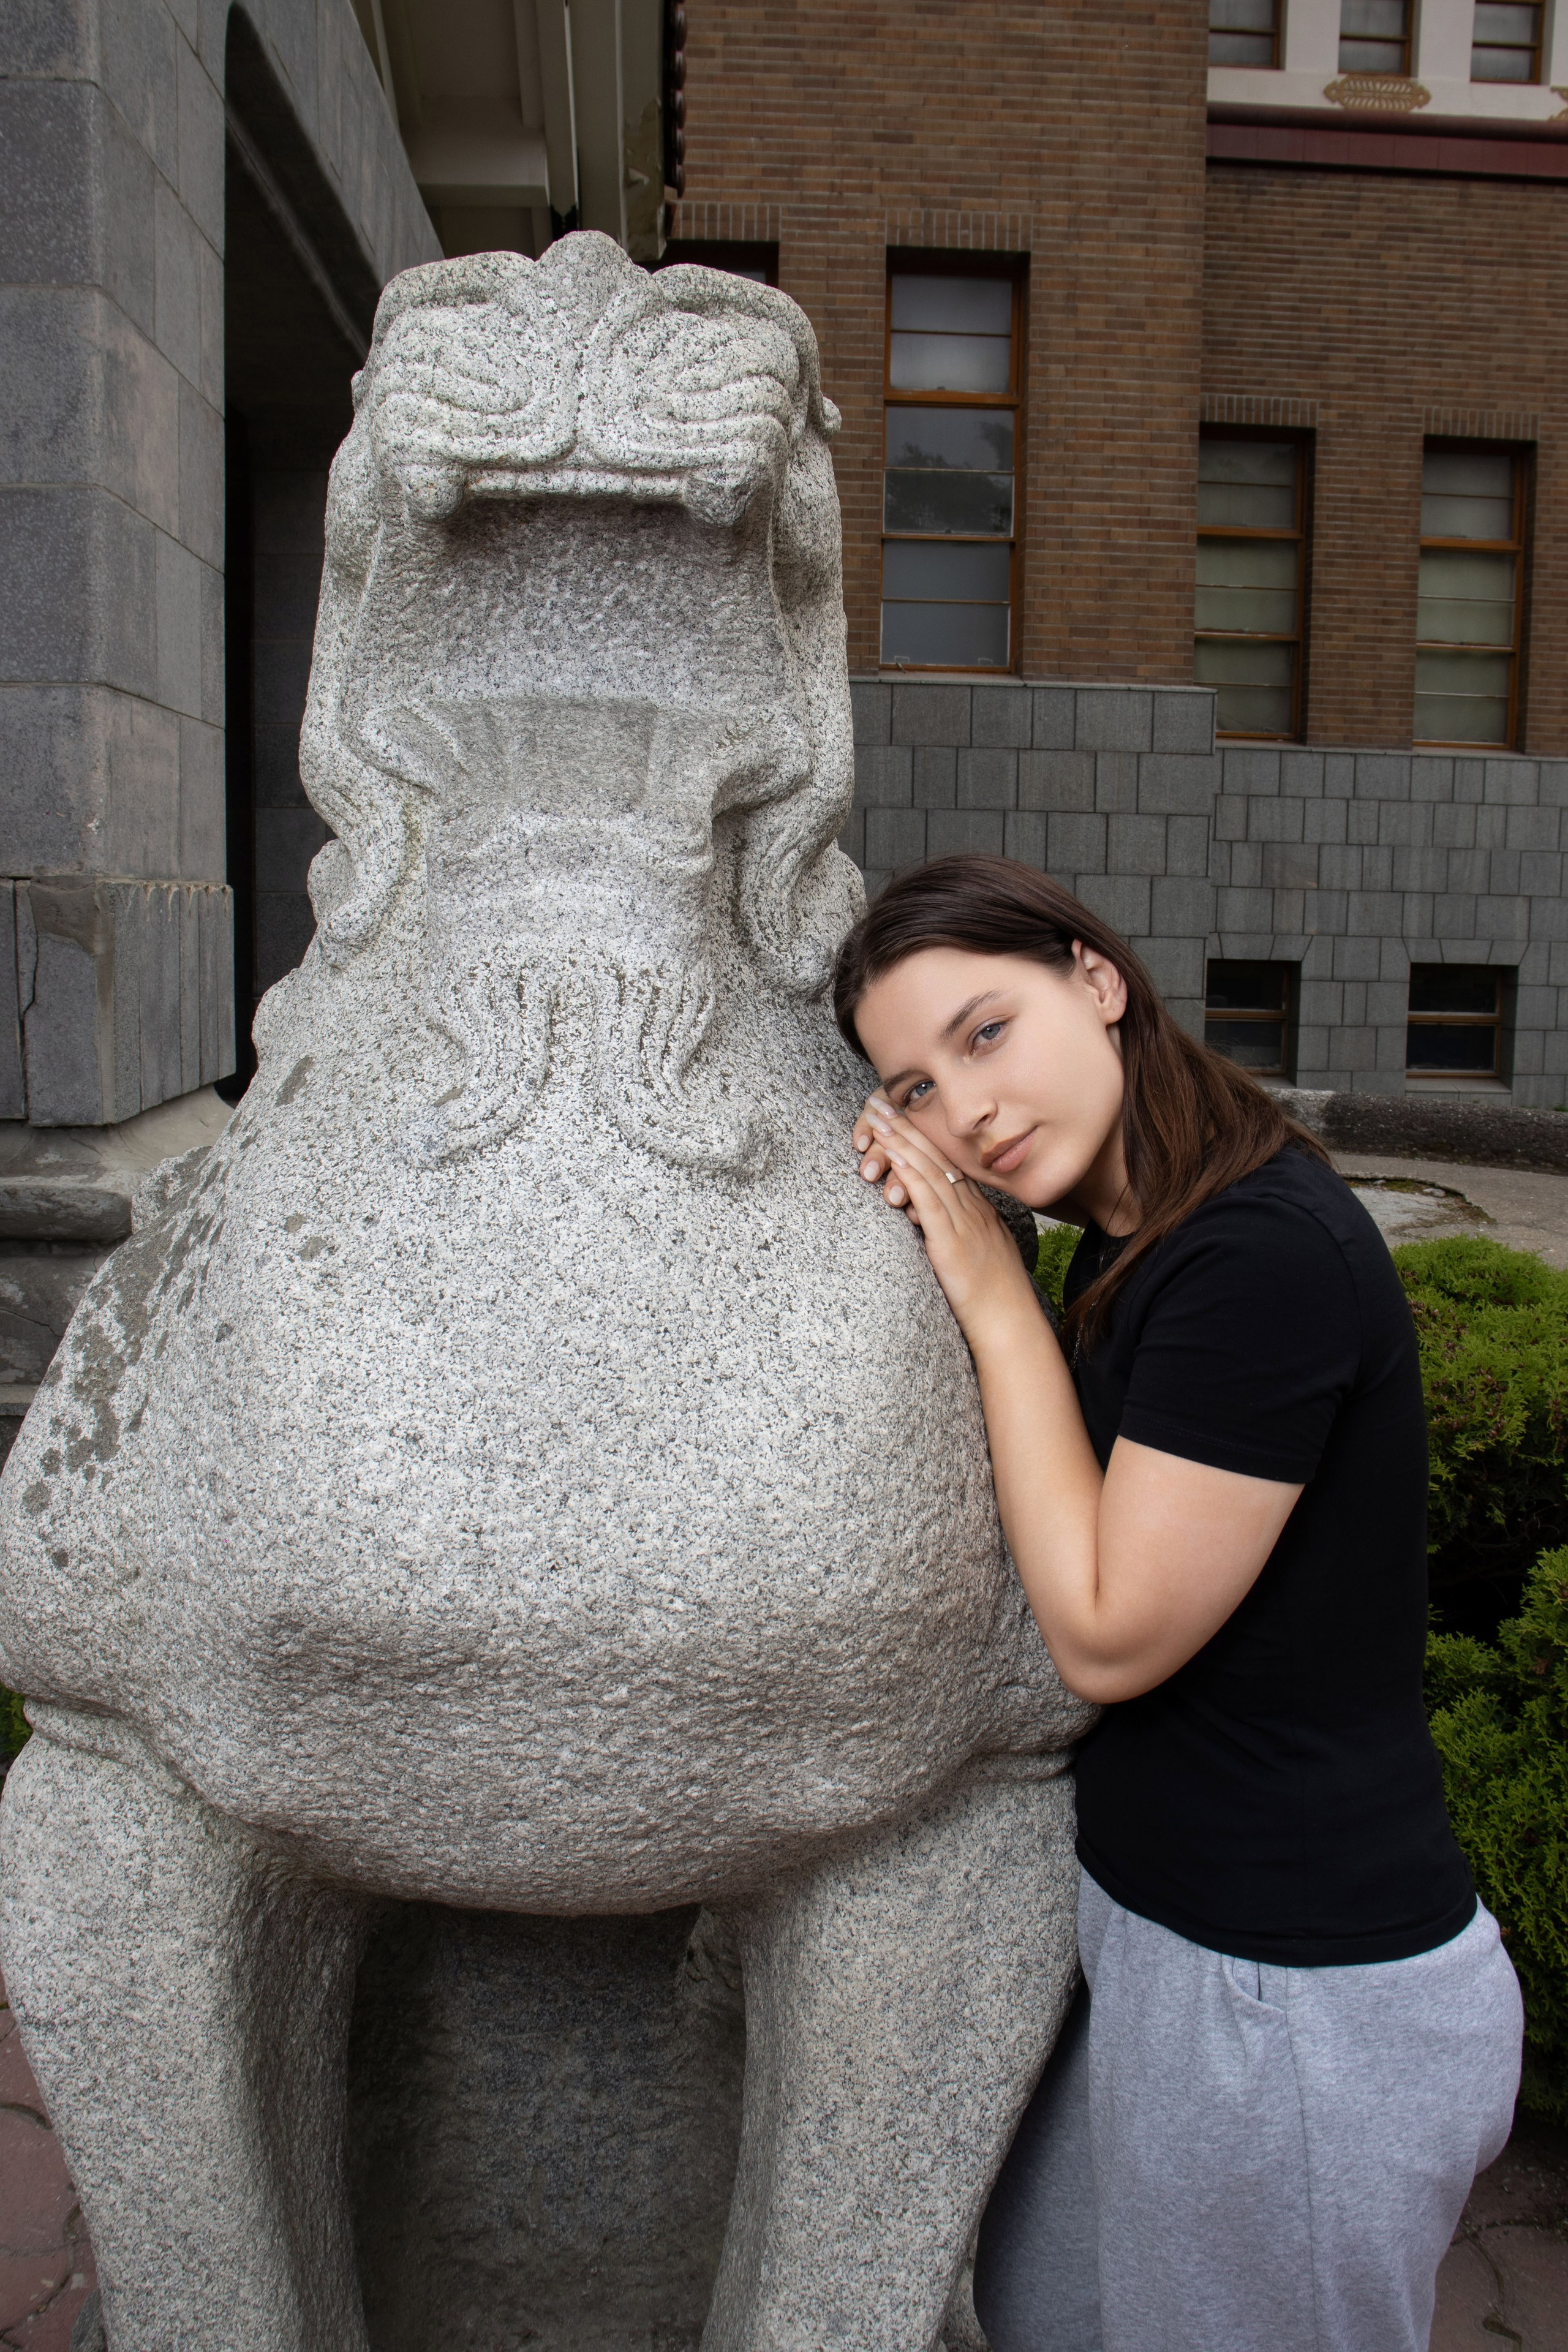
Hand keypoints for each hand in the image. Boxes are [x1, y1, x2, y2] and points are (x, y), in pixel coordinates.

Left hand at [851, 1094, 1038, 1351]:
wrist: (1009, 1322)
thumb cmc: (994, 1297)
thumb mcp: (979, 1255)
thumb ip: (961, 1233)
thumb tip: (938, 1224)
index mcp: (978, 1209)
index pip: (946, 1162)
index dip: (921, 1135)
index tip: (899, 1113)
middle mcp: (971, 1208)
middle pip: (935, 1157)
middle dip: (906, 1126)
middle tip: (880, 1100)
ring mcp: (963, 1222)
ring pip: (929, 1172)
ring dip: (901, 1141)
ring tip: (878, 1117)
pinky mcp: (951, 1241)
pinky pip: (928, 1201)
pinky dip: (910, 1175)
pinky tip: (893, 1155)